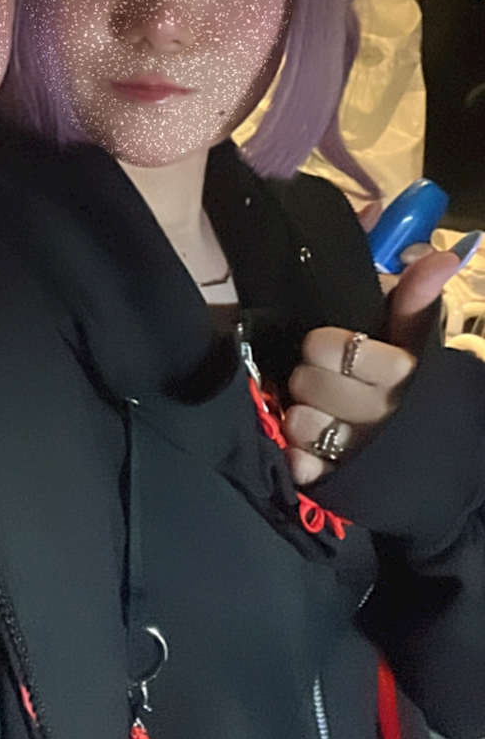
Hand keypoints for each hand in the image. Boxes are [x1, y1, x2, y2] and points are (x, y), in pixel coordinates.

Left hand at [283, 246, 466, 483]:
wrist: (439, 466)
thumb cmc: (418, 391)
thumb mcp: (420, 344)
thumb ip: (418, 298)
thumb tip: (441, 254)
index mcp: (402, 374)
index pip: (338, 348)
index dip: (325, 345)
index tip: (325, 345)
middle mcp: (381, 414)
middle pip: (308, 381)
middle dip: (309, 375)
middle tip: (321, 376)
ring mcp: (358, 452)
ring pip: (299, 421)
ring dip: (300, 413)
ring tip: (316, 409)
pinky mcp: (339, 484)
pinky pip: (299, 465)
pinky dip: (298, 455)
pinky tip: (310, 447)